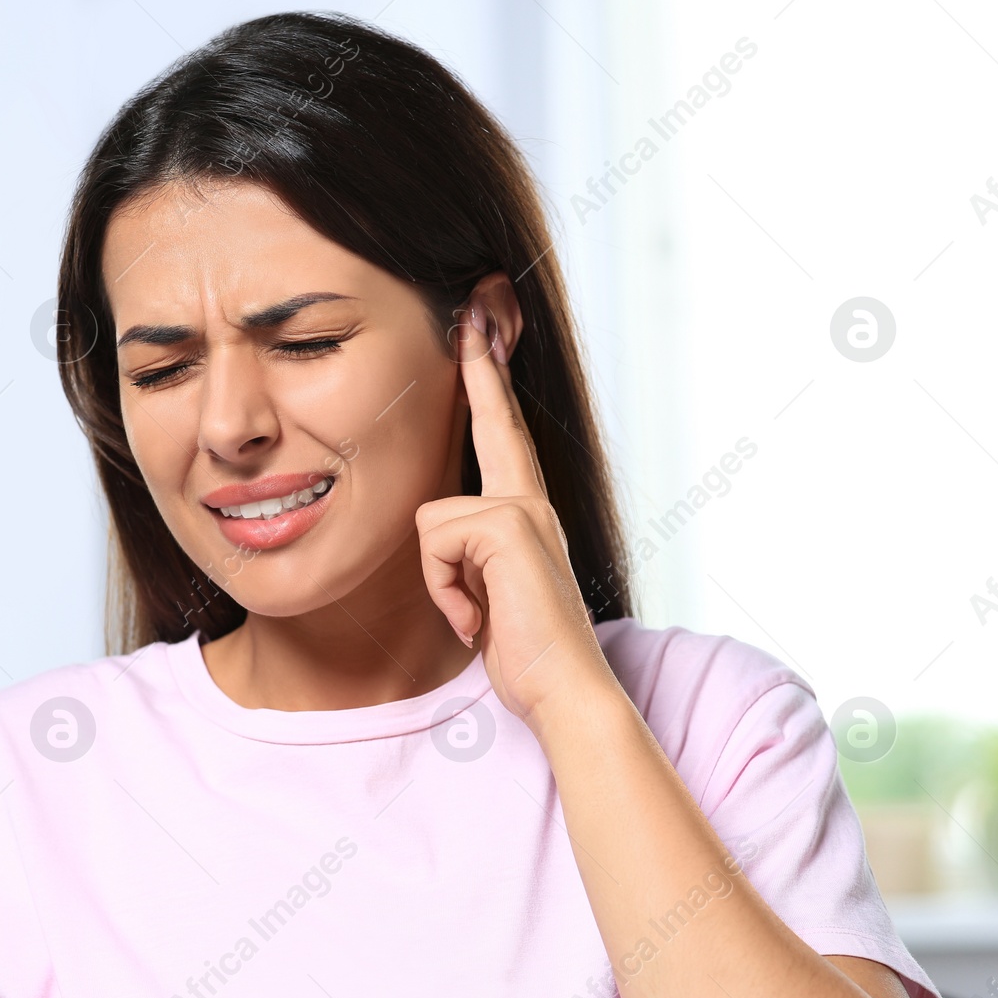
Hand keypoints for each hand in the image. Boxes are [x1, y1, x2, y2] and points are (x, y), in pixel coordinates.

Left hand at [415, 297, 626, 729]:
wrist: (565, 691)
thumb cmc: (528, 655)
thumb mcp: (490, 597)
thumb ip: (472, 559)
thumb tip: (444, 540)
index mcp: (526, 515)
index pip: (504, 437)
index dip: (492, 384)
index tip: (483, 330)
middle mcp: (530, 503)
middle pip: (495, 424)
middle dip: (484, 366)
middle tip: (475, 306)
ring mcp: (523, 511)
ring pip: (431, 520)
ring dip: (440, 581)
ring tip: (477, 614)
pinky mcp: (508, 527)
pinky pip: (435, 544)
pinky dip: (446, 592)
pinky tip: (479, 619)